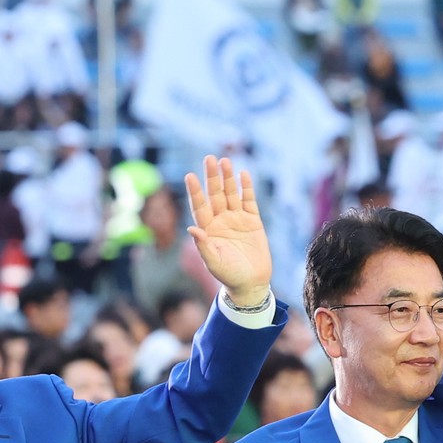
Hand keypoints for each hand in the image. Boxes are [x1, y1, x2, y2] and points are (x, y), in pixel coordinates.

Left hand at [183, 155, 270, 310]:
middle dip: (212, 177)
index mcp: (208, 229)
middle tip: (209, 158)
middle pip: (214, 194)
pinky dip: (246, 188)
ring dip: (228, 178)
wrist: (251, 283)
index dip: (195, 191)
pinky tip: (244, 174)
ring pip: (230, 194)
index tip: (189, 176)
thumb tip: (192, 228)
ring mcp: (236, 219)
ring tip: (225, 161)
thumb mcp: (213, 262)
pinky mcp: (253, 221)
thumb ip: (203, 245)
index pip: (199, 206)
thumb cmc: (228, 275)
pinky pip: (249, 201)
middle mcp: (220, 220)